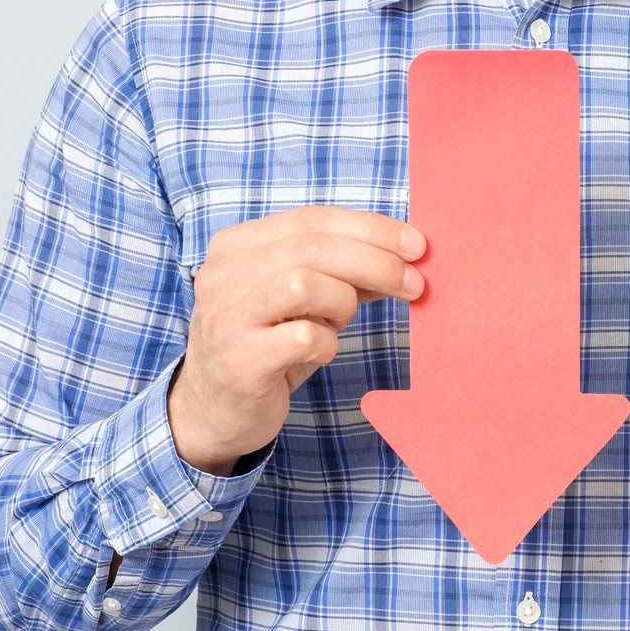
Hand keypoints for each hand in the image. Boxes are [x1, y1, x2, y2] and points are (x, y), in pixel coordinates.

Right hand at [167, 206, 425, 473]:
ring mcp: (227, 315)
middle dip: (376, 261)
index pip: (312, 219)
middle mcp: (223, 273)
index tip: (416, 244)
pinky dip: (327, 344)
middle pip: (313, 246)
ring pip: (305, 283)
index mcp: (236, 245)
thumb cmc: (265, 345)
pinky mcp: (240, 359)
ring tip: (339, 322)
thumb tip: (405, 256)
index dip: (370, 228)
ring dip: (342, 302)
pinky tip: (318, 352)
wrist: (213, 411)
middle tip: (415, 283)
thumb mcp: (298, 299)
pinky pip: (305, 337)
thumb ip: (340, 272)